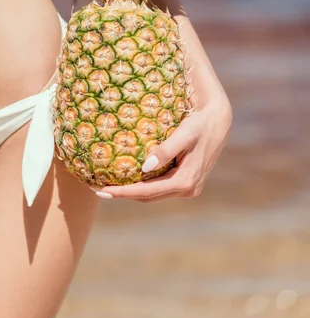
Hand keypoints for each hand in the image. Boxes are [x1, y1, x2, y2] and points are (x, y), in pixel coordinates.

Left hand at [94, 98, 231, 201]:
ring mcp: (189, 187)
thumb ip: (165, 151)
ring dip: (132, 192)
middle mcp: (188, 189)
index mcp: (185, 181)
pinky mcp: (188, 182)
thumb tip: (144, 168)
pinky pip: (160, 188)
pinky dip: (144, 186)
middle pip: (148, 197)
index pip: (147, 192)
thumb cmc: (200, 123)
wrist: (219, 120)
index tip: (102, 191)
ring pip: (154, 194)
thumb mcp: (184, 134)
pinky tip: (130, 179)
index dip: (123, 193)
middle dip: (123, 194)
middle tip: (99, 190)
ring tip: (109, 186)